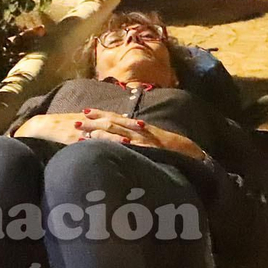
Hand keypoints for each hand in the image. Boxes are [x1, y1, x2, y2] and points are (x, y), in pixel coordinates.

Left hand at [75, 107, 208, 159]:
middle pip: (113, 124)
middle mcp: (140, 131)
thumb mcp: (151, 142)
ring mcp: (144, 140)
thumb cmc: (171, 151)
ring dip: (101, 132)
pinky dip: (122, 143)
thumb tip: (121, 140)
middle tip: (75, 121)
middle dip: (93, 122)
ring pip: (120, 133)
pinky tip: (109, 143)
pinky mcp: (150, 149)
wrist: (192, 155)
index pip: (116, 118)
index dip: (100, 115)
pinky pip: (133, 145)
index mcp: (140, 128)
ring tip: (83, 132)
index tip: (84, 112)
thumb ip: (136, 140)